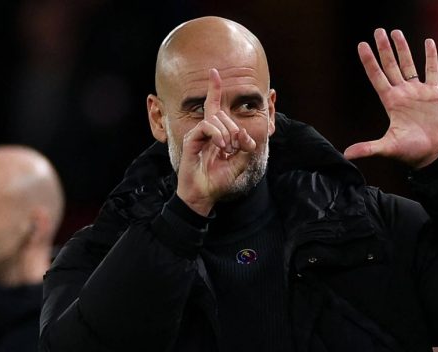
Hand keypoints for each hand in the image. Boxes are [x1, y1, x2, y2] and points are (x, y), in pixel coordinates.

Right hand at [176, 68, 256, 215]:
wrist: (204, 194)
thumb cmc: (218, 180)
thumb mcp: (239, 162)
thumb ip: (245, 146)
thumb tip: (246, 134)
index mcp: (215, 133)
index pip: (214, 106)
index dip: (214, 89)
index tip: (214, 72)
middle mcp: (205, 131)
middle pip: (221, 113)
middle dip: (234, 127)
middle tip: (236, 147)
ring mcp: (197, 135)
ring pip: (215, 119)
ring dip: (228, 132)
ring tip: (228, 149)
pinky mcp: (192, 140)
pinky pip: (206, 127)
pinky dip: (217, 134)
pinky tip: (221, 147)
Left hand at [344, 29, 437, 168]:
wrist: (433, 154)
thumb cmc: (410, 152)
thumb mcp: (388, 148)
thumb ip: (368, 148)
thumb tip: (346, 155)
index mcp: (391, 102)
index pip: (377, 76)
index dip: (369, 61)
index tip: (361, 45)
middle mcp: (402, 94)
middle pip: (391, 66)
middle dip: (384, 48)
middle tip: (378, 31)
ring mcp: (418, 92)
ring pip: (409, 65)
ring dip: (403, 49)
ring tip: (396, 32)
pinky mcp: (434, 94)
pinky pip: (432, 71)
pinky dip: (431, 57)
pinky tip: (428, 42)